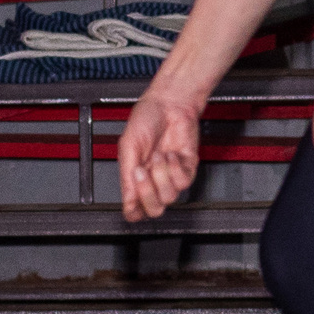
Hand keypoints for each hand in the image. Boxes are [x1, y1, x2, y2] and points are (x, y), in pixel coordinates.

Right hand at [117, 86, 202, 221]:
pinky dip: (175, 168)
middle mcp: (154, 180)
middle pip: (154, 209)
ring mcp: (171, 176)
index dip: (134, 210)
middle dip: (148, 193)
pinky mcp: (187, 168)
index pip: (135, 208)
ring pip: (169, 197)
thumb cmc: (147, 118)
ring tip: (158, 155)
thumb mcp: (128, 146)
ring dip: (162, 175)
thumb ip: (126, 175)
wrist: (169, 102)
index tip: (132, 202)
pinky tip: (170, 154)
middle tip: (142, 171)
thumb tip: (127, 200)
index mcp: (135, 177)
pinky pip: (183, 182)